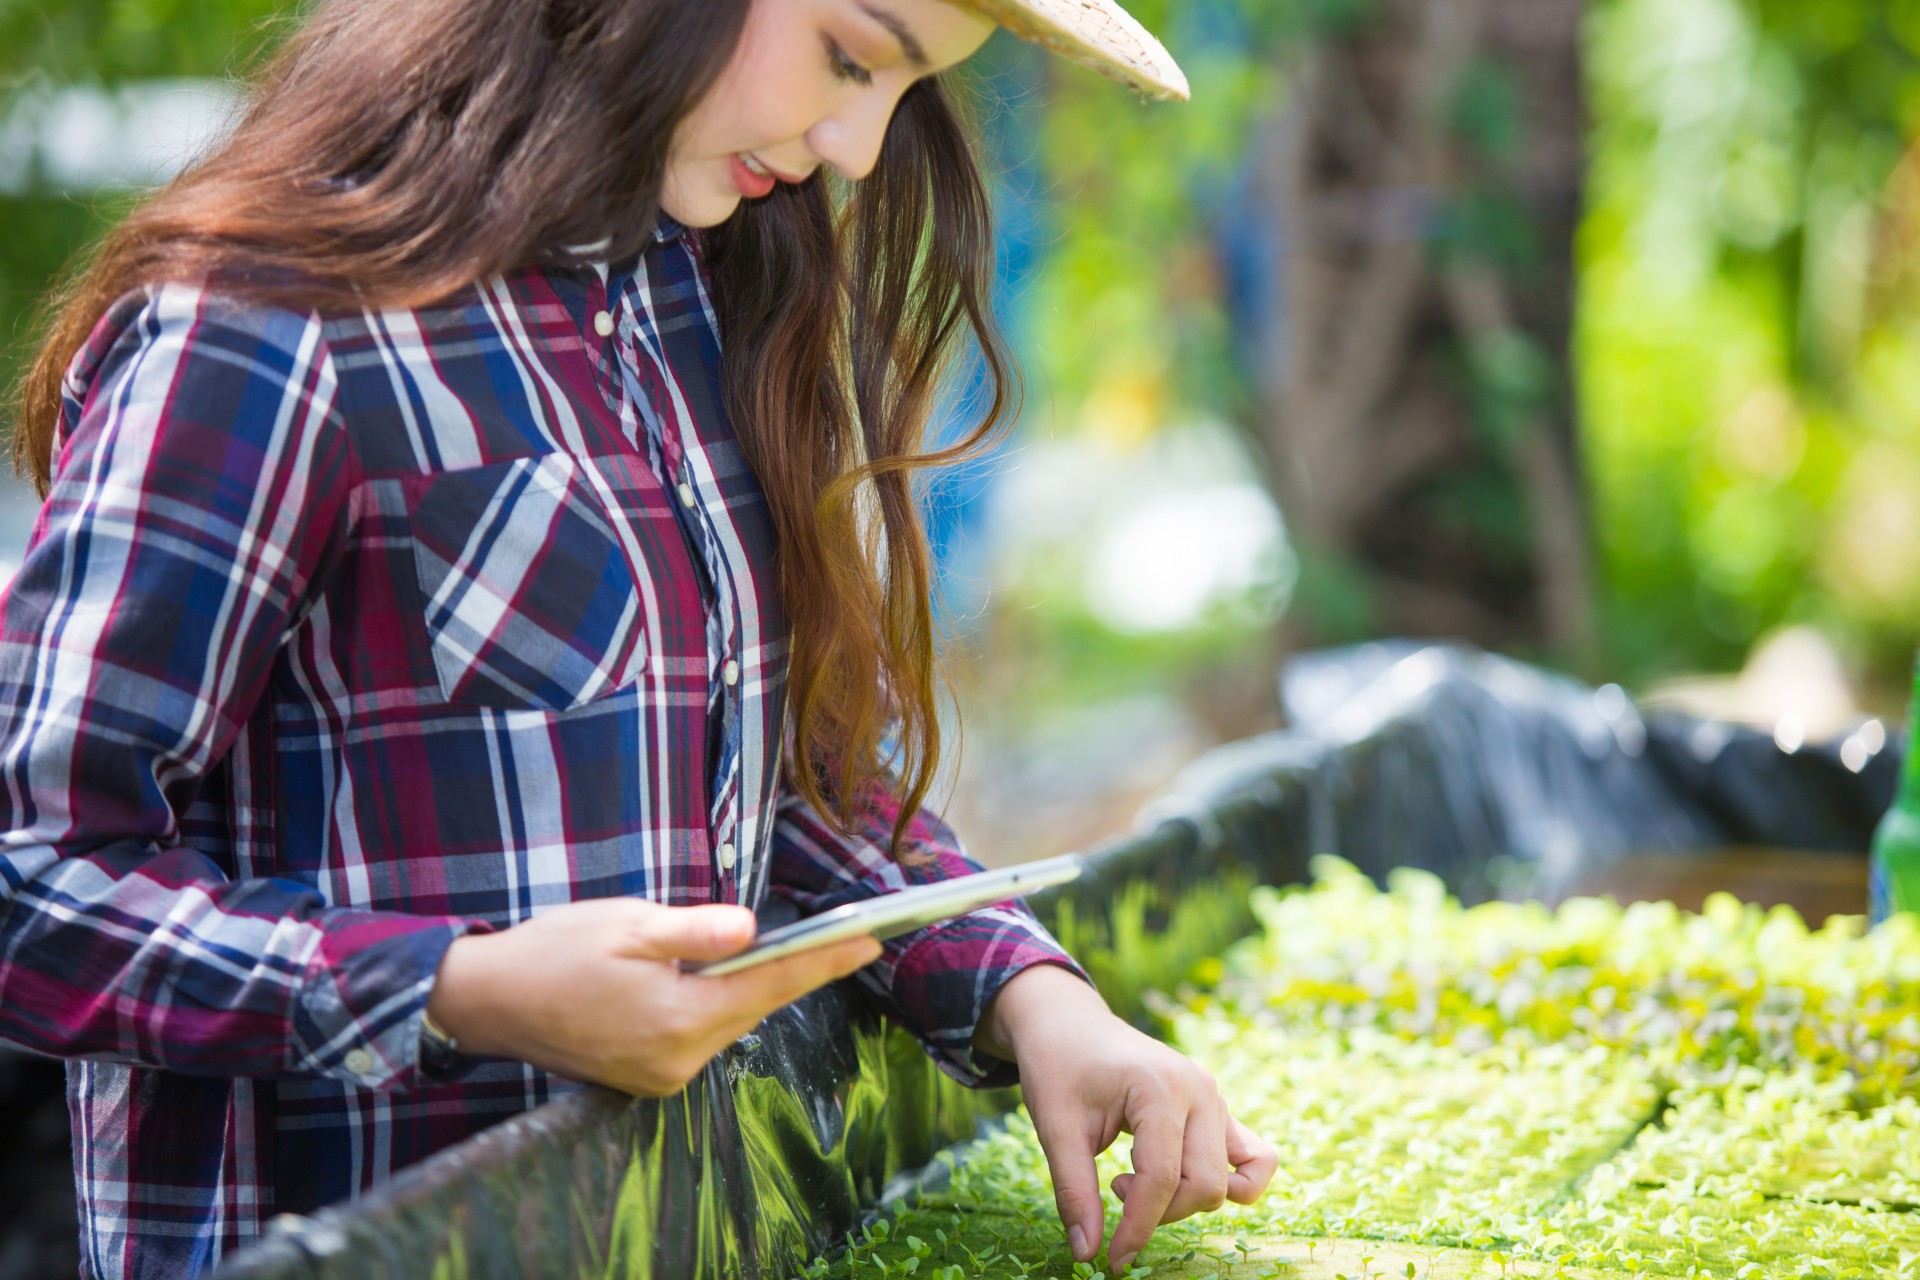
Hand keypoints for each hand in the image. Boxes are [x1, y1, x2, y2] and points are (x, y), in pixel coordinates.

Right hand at [427, 898, 880, 1095]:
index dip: (825, 959)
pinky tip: (732, 978)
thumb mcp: (628, 924)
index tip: (871, 940)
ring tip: (801, 951)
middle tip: (850, 938)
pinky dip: (722, 1005)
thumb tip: (752, 931)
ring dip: (758, 987)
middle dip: (801, 970)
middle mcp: (678, 1059)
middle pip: (757, 1006)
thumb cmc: (556, 952)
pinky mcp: (648, 1078)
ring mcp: (663, 1076)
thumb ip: (695, 931)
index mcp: (678, 1018)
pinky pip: (704, 1036)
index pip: (770, 984)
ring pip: (733, 1022)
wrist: (490, 1002)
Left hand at [977, 965, 1277, 1271]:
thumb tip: (1088, 1254)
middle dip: (1159, 1213)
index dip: (1137, 1228)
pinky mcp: (1216, 1108)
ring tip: (1136, 1178)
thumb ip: (1074, 1191)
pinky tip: (1184, 1183)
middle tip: (1114, 1190)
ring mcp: (1214, 1098)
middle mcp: (1199, 1091)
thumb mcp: (1055, 1127)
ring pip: (1225, 1180)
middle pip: (1203, 1185)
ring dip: (1184, 1199)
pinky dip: (1235, 1184)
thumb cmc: (1058, 1068)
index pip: (1162, 1179)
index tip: (1111, 1260)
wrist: (1069, 1024)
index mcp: (1160, 1087)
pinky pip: (1256, 1157)